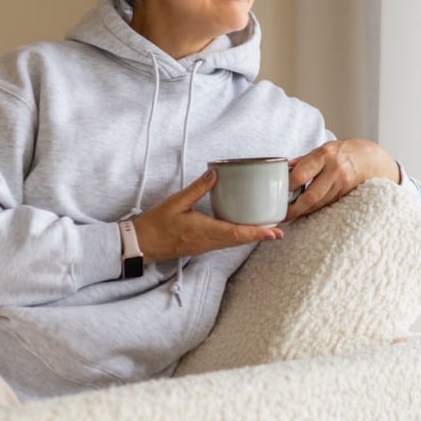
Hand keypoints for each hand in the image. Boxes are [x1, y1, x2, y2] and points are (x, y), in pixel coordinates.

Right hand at [132, 169, 282, 261]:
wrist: (141, 245)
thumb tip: (215, 173)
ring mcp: (205, 247)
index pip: (236, 233)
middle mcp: (208, 242)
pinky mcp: (201, 247)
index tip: (274, 233)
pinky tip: (242, 231)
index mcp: (204, 231)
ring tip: (266, 231)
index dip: (257, 233)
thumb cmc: (156, 224)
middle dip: (260, 236)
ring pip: (233, 243)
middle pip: (240, 240)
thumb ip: (196, 188)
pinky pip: (224, 243)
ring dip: (250, 237)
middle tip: (279, 232)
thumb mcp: (175, 202)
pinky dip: (237, 237)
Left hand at [286, 139, 399, 220]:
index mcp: (324, 154)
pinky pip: (328, 204)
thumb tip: (284, 167)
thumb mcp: (325, 148)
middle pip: (311, 196)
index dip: (287, 187)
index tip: (277, 194)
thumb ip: (305, 159)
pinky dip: (317, 208)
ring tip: (292, 214)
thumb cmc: (346, 151)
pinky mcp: (348, 194)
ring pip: (319, 203)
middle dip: (295, 209)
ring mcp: (343, 183)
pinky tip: (308, 210)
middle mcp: (334, 169)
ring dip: (305, 211)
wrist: (373, 159)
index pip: (300, 174)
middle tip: (284, 215)